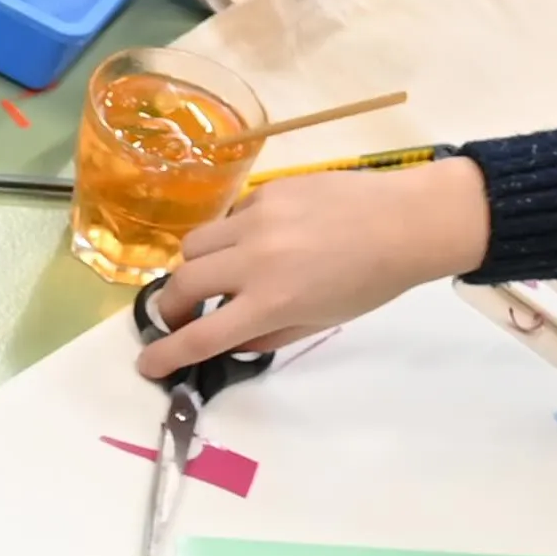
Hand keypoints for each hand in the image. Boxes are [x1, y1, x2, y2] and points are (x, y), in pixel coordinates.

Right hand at [136, 157, 487, 379]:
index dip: (165, 355)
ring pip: (193, 245)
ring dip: (195, 268)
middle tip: (185, 317)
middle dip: (173, 308)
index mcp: (272, 301)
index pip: (199, 336)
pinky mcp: (266, 190)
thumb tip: (228, 340)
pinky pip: (228, 218)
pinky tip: (262, 240)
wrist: (409, 221)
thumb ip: (267, 335)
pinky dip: (231, 237)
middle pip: (181, 285)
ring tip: (220, 274)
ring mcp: (257, 219)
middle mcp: (255, 259)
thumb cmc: (372, 281)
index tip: (147, 364)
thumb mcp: (321, 321)